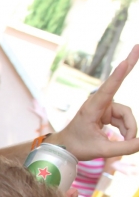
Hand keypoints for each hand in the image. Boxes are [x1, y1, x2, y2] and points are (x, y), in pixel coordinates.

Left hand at [51, 45, 138, 159]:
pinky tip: (125, 139)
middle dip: (129, 66)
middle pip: (119, 88)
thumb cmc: (78, 147)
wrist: (65, 147)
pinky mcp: (107, 111)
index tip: (124, 62)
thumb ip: (123, 147)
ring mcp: (103, 106)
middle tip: (138, 45)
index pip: (108, 90)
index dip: (118, 76)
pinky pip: (123, 119)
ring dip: (129, 129)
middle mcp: (98, 103)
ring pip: (126, 115)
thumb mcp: (101, 150)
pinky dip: (126, 130)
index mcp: (92, 109)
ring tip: (127, 143)